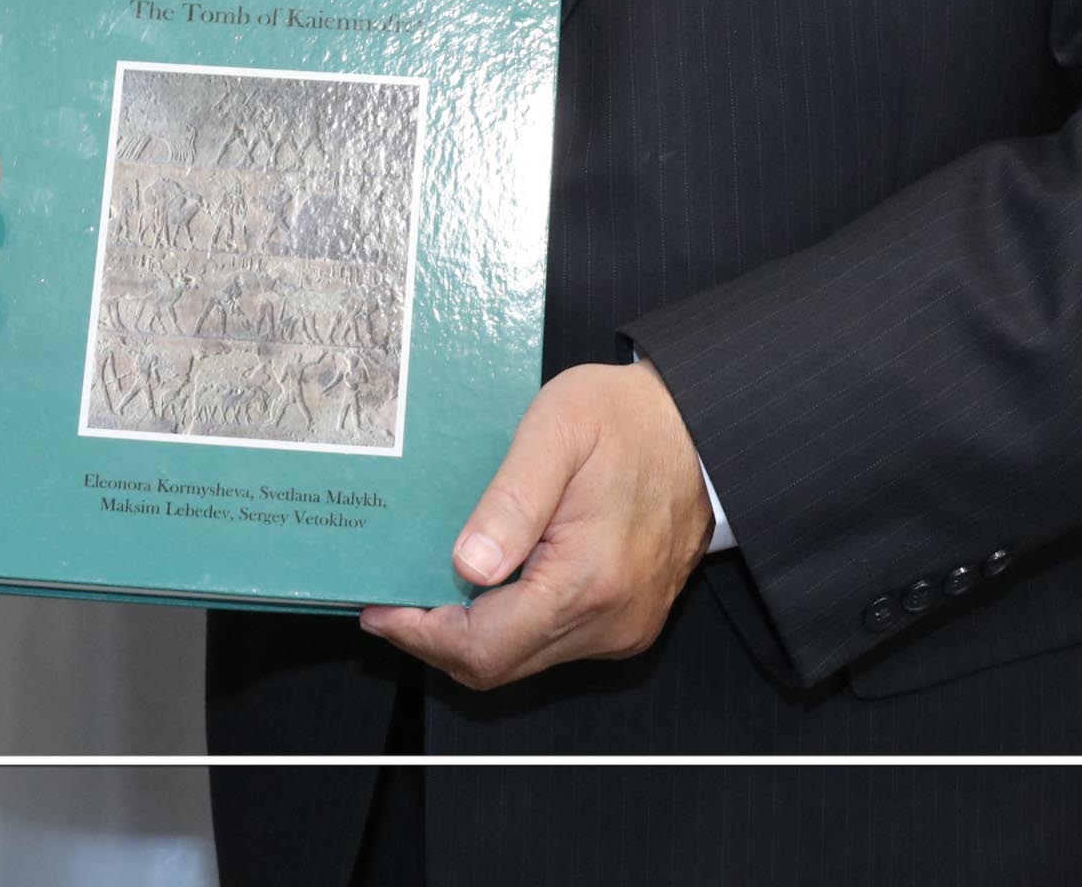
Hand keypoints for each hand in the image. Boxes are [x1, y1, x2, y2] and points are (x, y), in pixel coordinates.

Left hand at [356, 361, 711, 690]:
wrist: (701, 425)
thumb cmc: (628, 417)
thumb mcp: (558, 429)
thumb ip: (511, 500)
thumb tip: (467, 567)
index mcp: (589, 580)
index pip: (484, 646)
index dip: (422, 635)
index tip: (380, 608)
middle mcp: (611, 621)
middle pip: (498, 663)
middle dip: (437, 636)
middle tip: (393, 597)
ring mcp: (624, 628)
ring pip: (524, 658)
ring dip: (474, 630)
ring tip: (433, 583)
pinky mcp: (630, 622)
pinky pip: (553, 641)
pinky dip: (511, 622)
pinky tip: (489, 581)